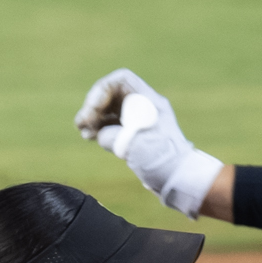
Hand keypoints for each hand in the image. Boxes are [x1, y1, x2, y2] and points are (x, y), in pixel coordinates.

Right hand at [73, 69, 224, 217]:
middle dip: (93, 106)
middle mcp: (143, 108)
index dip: (102, 90)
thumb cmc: (162, 160)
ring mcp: (138, 122)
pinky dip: (99, 129)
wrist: (180, 181)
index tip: (93, 109)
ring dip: (93, 118)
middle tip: (81, 123)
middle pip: (111, 94)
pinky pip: (112, 125)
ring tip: (83, 131)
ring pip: (109, 110)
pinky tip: (89, 137)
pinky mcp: (134, 137)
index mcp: (149, 101)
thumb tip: (100, 133)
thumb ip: (111, 134)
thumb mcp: (134, 144)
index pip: (121, 81)